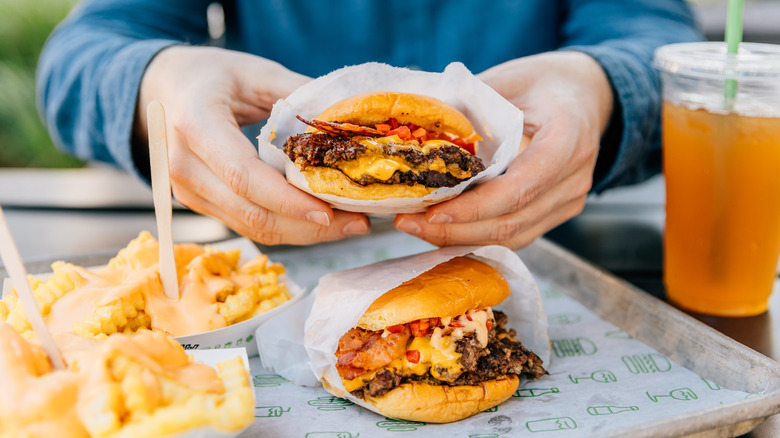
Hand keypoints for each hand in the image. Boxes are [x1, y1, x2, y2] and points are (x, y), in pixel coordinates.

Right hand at [135, 46, 369, 244]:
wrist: (163, 88)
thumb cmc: (211, 76)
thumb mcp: (255, 72)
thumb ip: (298, 95)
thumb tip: (347, 124)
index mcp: (196, 124)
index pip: (243, 176)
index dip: (287, 201)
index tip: (329, 211)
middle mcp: (183, 165)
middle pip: (251, 212)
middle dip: (308, 226)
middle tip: (358, 224)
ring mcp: (186, 190)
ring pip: (251, 227)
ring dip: (303, 233)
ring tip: (348, 225)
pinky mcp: (199, 203)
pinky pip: (246, 224)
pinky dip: (286, 227)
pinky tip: (320, 221)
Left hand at [394, 51, 612, 248]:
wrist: (583, 93)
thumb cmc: (543, 81)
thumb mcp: (506, 79)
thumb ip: (468, 106)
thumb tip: (416, 132)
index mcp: (567, 138)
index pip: (520, 187)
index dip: (475, 207)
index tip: (433, 213)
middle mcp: (574, 178)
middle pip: (512, 221)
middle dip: (456, 230)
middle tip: (408, 223)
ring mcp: (569, 200)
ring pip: (512, 237)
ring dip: (461, 238)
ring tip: (416, 228)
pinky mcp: (557, 212)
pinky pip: (516, 235)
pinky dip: (477, 236)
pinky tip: (442, 230)